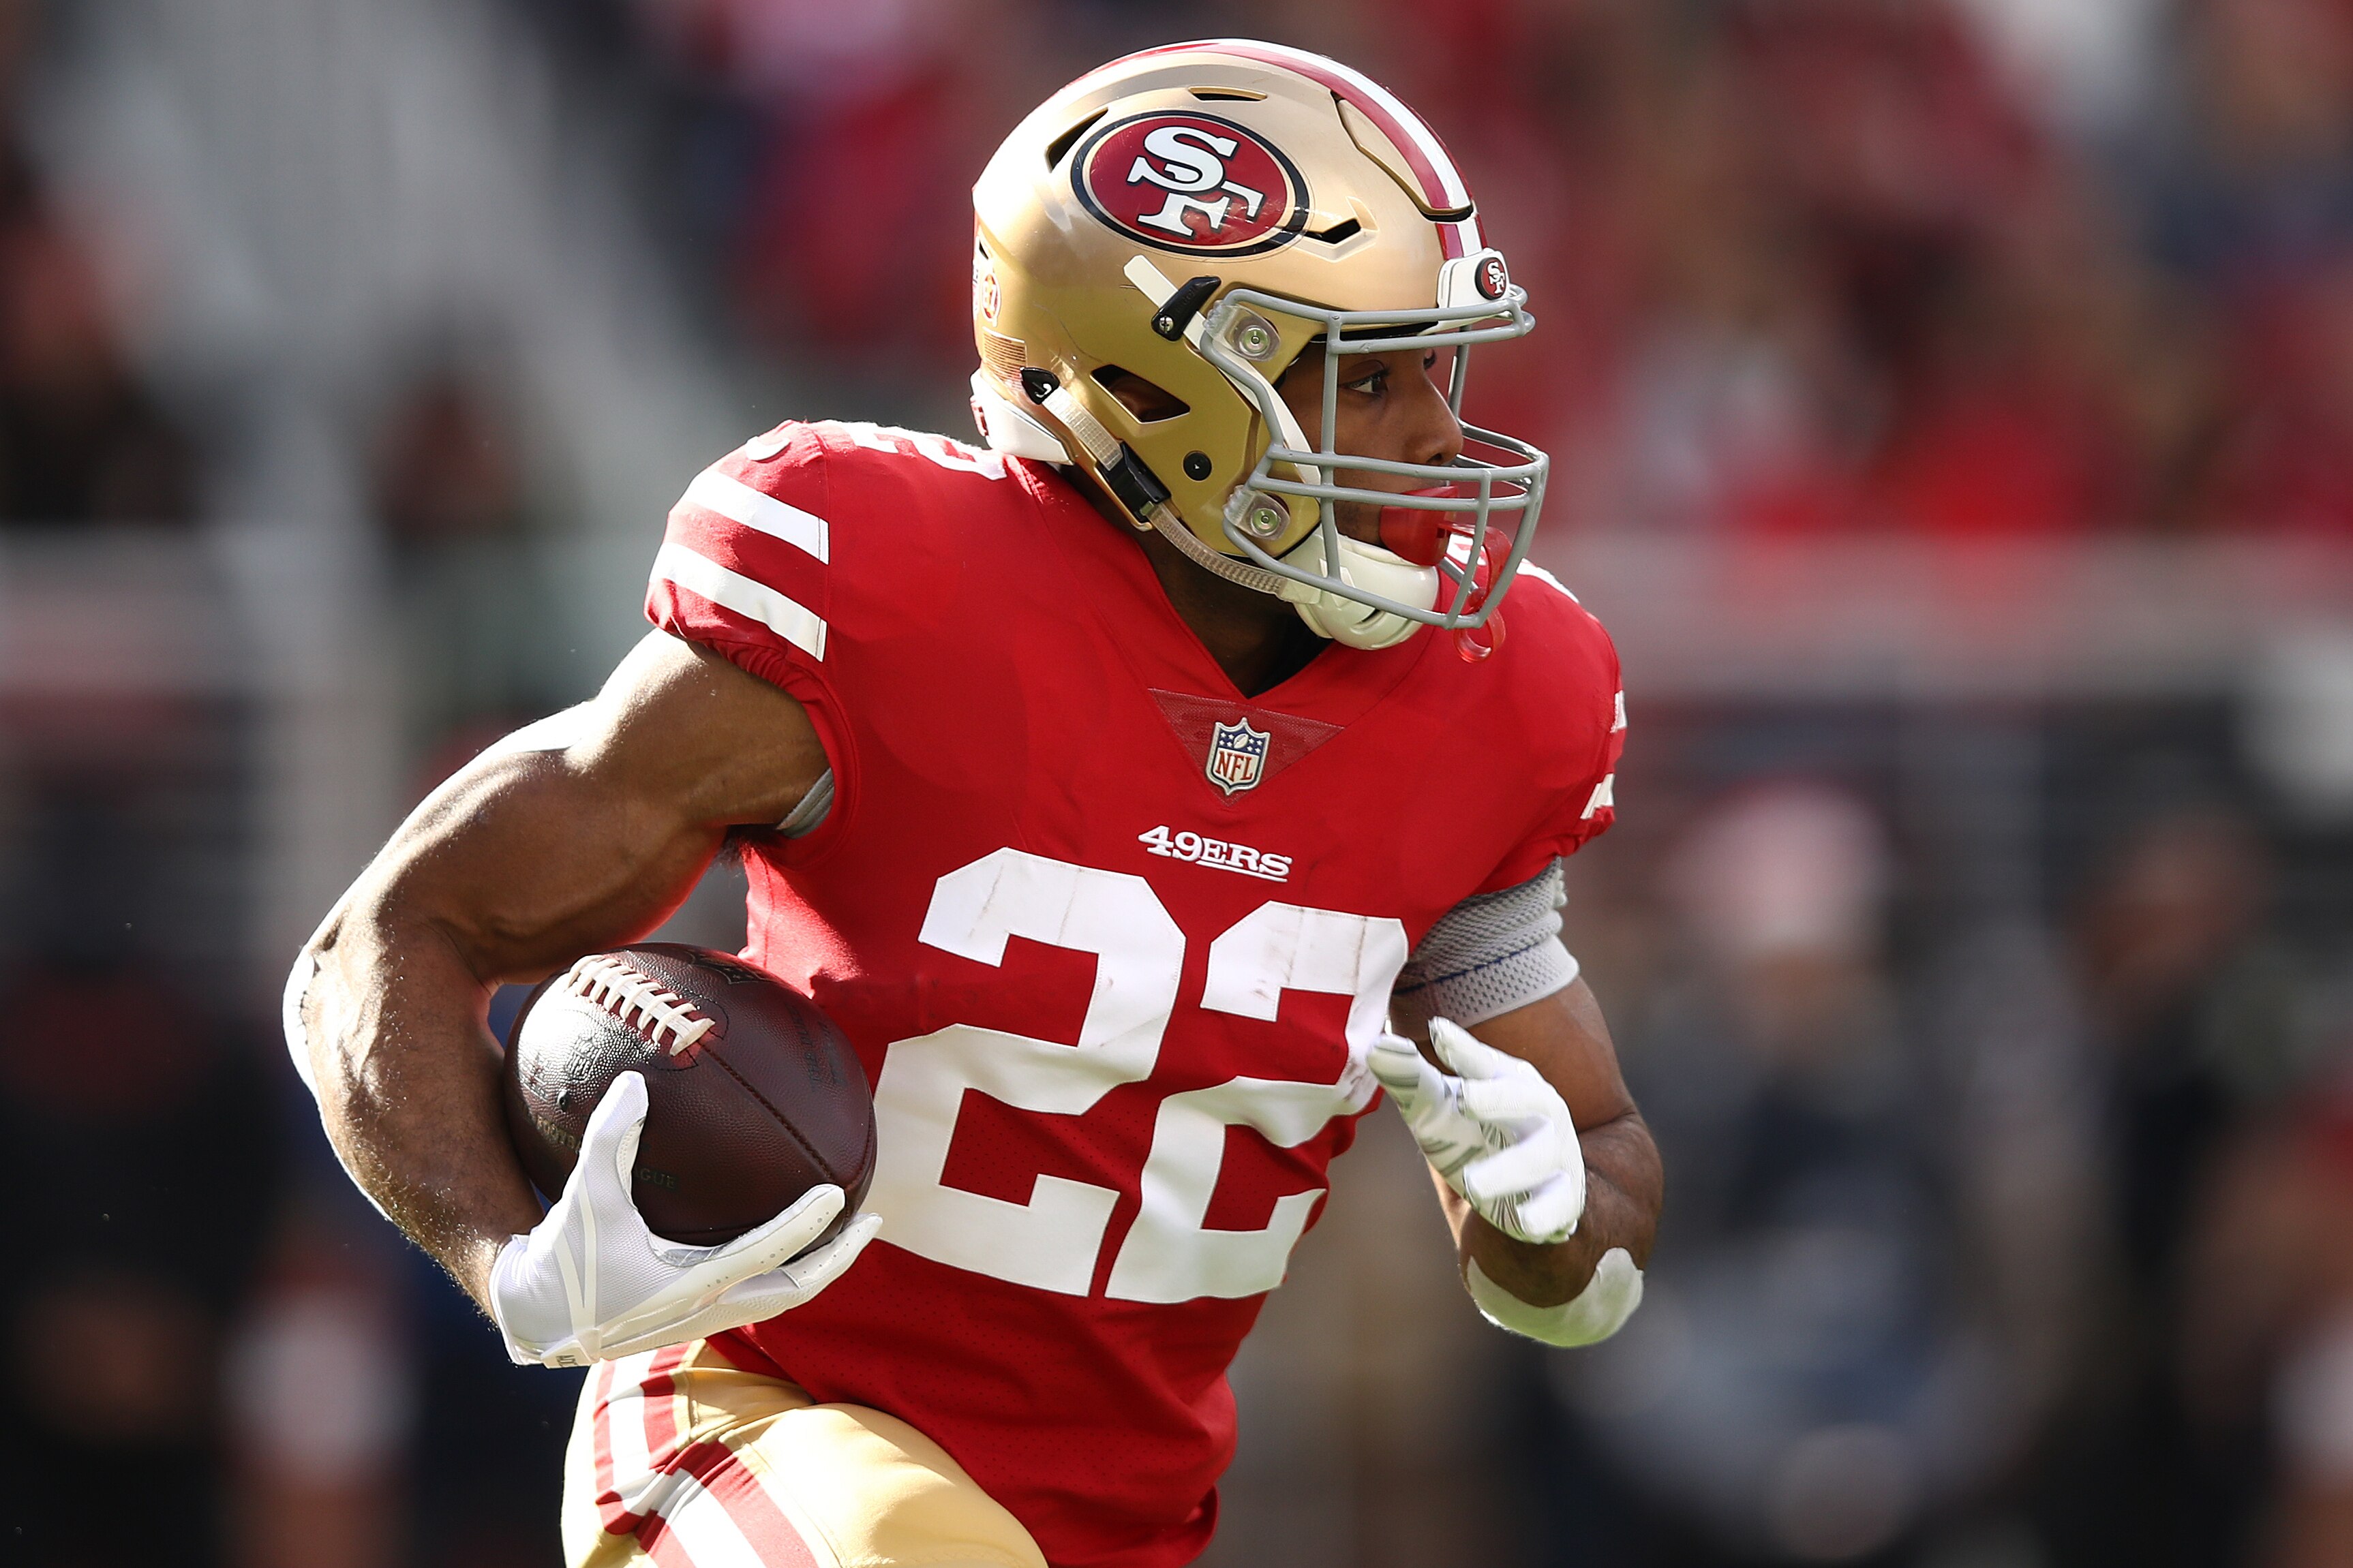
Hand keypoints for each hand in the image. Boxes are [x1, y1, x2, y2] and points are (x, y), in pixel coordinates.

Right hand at [489, 1071, 880, 1366]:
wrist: (536, 1322)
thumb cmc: (562, 1260)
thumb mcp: (583, 1196)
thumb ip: (609, 1138)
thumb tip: (635, 1079)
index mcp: (690, 1285)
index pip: (766, 1253)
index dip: (806, 1225)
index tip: (837, 1193)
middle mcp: (707, 1309)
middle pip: (796, 1291)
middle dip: (839, 1259)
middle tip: (873, 1220)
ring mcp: (704, 1319)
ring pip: (781, 1298)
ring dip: (818, 1268)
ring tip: (846, 1235)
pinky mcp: (693, 1319)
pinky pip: (755, 1295)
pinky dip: (782, 1269)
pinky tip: (785, 1241)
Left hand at [1369, 1017, 1585, 1244]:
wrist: (1519, 1201)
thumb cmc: (1477, 1137)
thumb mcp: (1441, 1111)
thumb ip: (1412, 1081)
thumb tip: (1376, 1047)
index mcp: (1509, 1081)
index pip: (1485, 1062)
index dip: (1464, 1049)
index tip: (1437, 1031)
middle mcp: (1539, 1112)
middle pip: (1525, 1098)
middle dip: (1497, 1097)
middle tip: (1465, 1100)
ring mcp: (1555, 1156)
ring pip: (1537, 1158)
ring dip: (1507, 1171)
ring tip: (1474, 1186)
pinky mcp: (1563, 1200)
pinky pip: (1556, 1207)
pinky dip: (1542, 1215)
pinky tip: (1525, 1223)